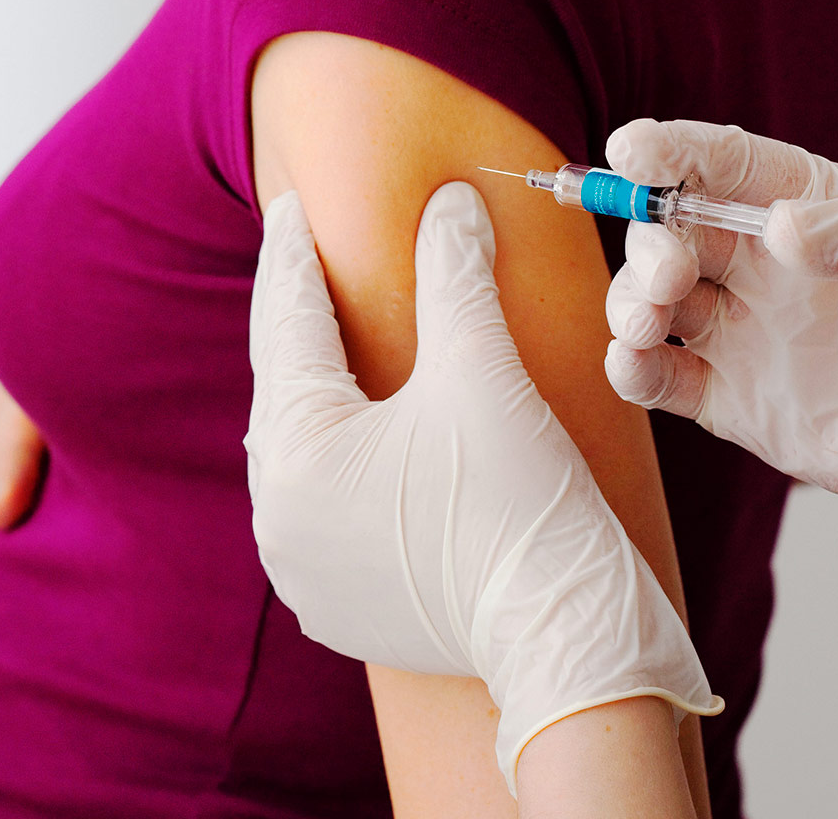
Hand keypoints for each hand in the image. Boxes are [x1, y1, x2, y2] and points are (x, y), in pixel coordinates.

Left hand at [246, 182, 717, 792]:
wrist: (562, 636)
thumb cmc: (522, 499)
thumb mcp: (481, 371)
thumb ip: (453, 276)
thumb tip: (451, 201)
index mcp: (298, 448)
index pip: (290, 325)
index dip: (292, 258)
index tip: (289, 207)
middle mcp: (276, 511)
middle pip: (283, 389)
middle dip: (294, 321)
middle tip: (297, 258)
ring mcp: (296, 564)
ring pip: (294, 450)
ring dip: (309, 395)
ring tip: (319, 343)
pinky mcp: (329, 600)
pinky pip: (314, 508)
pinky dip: (330, 462)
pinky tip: (349, 436)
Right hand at [603, 119, 837, 629]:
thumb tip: (778, 230)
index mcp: (816, 209)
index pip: (725, 164)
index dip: (671, 152)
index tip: (631, 151)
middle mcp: (769, 267)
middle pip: (671, 229)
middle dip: (648, 235)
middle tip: (669, 268)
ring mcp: (747, 334)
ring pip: (651, 299)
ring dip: (629, 298)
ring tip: (650, 318)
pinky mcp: (735, 402)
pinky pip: (659, 377)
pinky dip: (630, 365)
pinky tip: (637, 361)